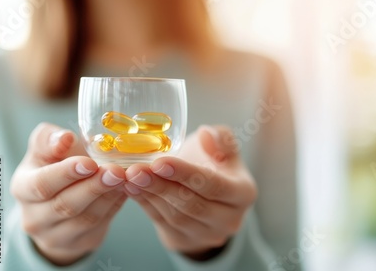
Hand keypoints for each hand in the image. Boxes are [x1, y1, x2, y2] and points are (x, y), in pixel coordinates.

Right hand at [10, 123, 127, 265]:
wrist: (59, 202)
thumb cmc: (55, 166)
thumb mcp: (46, 150)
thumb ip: (50, 140)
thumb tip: (64, 138)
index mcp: (23, 188)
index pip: (41, 184)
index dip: (66, 174)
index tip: (90, 163)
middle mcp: (35, 217)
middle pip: (66, 205)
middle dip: (94, 187)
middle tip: (116, 171)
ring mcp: (56, 235)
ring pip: (87, 218)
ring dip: (109, 196)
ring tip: (125, 177)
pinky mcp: (81, 242)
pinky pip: (101, 224)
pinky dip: (116, 205)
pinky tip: (126, 189)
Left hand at [123, 126, 256, 259]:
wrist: (206, 194)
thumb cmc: (214, 164)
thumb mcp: (223, 146)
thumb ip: (221, 137)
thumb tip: (206, 135)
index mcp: (244, 193)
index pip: (214, 186)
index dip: (186, 174)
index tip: (161, 161)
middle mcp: (230, 219)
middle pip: (193, 205)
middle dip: (162, 186)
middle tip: (137, 169)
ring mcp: (207, 235)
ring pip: (175, 216)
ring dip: (150, 195)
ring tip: (131, 175)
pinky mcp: (184, 241)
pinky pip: (162, 223)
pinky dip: (144, 204)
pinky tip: (131, 187)